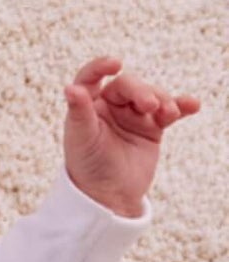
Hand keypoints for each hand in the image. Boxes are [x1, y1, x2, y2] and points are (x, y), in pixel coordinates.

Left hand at [62, 57, 199, 217]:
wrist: (110, 197)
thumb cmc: (88, 168)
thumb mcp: (81, 139)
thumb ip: (79, 112)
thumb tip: (70, 88)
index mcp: (88, 106)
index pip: (91, 78)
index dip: (101, 66)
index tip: (115, 64)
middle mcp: (110, 107)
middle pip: (129, 86)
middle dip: (142, 92)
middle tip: (150, 107)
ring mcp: (133, 115)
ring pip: (152, 96)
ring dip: (164, 100)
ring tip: (168, 113)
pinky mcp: (153, 127)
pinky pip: (170, 110)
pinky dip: (182, 106)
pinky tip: (192, 106)